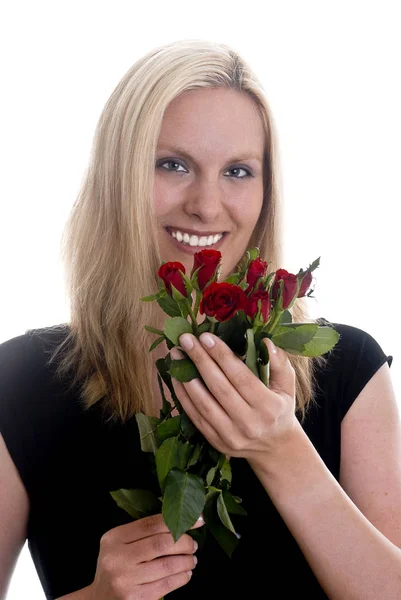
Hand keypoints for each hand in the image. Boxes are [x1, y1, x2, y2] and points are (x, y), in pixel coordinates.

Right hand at [88, 513, 203, 599]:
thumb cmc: (117, 565)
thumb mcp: (121, 544)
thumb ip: (144, 532)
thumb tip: (181, 520)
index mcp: (114, 538)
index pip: (151, 524)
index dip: (177, 520)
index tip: (198, 519)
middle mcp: (117, 558)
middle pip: (161, 543)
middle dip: (184, 542)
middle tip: (193, 544)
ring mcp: (125, 580)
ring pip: (167, 565)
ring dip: (186, 561)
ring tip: (192, 559)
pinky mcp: (135, 599)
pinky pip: (166, 584)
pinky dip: (181, 577)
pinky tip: (186, 574)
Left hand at [170, 333, 296, 460]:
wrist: (274, 447)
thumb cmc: (279, 408)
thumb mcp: (288, 385)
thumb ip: (280, 362)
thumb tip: (265, 341)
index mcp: (269, 407)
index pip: (240, 377)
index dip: (221, 356)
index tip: (205, 336)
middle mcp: (249, 423)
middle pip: (219, 388)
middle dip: (200, 360)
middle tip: (185, 339)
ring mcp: (231, 435)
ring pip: (203, 403)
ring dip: (186, 377)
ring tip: (176, 354)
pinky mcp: (216, 442)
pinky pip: (195, 416)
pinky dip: (183, 395)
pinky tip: (176, 376)